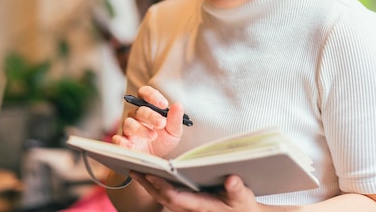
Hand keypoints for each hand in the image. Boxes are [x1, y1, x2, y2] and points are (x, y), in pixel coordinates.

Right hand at [112, 86, 183, 157]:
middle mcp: (136, 116)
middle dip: (151, 116)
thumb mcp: (174, 131)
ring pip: (129, 123)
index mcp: (148, 108)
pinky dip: (123, 142)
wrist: (157, 161)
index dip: (152, 96)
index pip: (144, 93)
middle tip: (161, 123)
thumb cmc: (163, 142)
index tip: (163, 104)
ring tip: (152, 136)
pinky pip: (118, 139)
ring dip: (140, 129)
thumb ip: (175, 119)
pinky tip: (133, 147)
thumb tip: (178, 105)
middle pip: (139, 110)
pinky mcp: (123, 143)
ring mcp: (128, 129)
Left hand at [130, 173, 262, 211]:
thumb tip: (231, 180)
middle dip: (146, 183)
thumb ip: (237, 189)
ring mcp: (186, 207)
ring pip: (161, 196)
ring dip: (147, 183)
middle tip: (132, 168)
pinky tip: (148, 173)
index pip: (174, 198)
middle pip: (162, 197)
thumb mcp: (243, 197)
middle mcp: (189, 208)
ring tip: (134, 168)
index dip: (161, 187)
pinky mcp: (185, 202)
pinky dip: (155, 184)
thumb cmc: (242, 205)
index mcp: (200, 206)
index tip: (150, 174)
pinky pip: (166, 194)